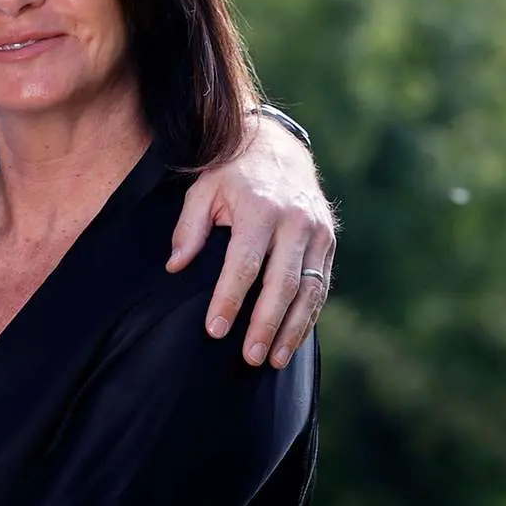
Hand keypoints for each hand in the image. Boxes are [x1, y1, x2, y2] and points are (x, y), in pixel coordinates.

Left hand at [168, 113, 335, 367]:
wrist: (276, 145)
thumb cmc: (230, 172)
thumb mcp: (202, 188)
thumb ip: (189, 228)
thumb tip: (176, 267)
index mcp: (260, 208)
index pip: (244, 264)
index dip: (229, 299)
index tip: (214, 330)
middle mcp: (295, 221)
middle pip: (282, 284)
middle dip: (265, 324)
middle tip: (249, 357)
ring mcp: (317, 232)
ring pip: (309, 290)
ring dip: (292, 329)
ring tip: (272, 359)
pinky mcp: (329, 241)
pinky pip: (322, 285)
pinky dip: (308, 315)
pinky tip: (291, 339)